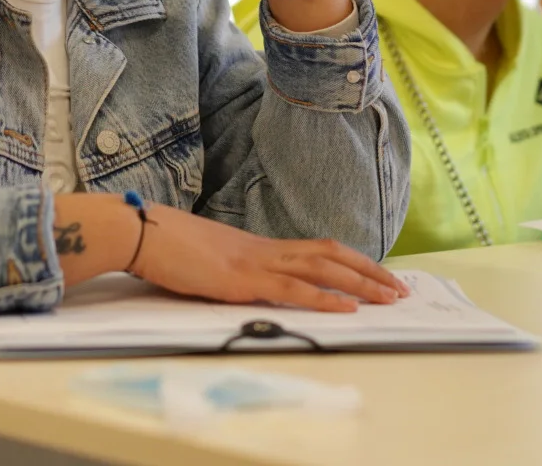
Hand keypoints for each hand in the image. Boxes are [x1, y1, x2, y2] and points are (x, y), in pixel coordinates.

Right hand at [131, 203, 407, 312]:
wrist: (141, 232)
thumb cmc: (166, 245)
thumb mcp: (209, 258)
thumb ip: (233, 268)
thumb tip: (243, 280)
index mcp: (259, 246)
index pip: (318, 249)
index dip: (352, 260)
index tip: (378, 273)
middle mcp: (265, 250)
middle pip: (332, 254)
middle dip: (370, 272)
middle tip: (400, 288)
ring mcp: (256, 263)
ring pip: (322, 270)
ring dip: (361, 284)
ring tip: (389, 297)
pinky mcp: (242, 280)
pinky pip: (292, 290)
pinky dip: (324, 299)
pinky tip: (347, 308)